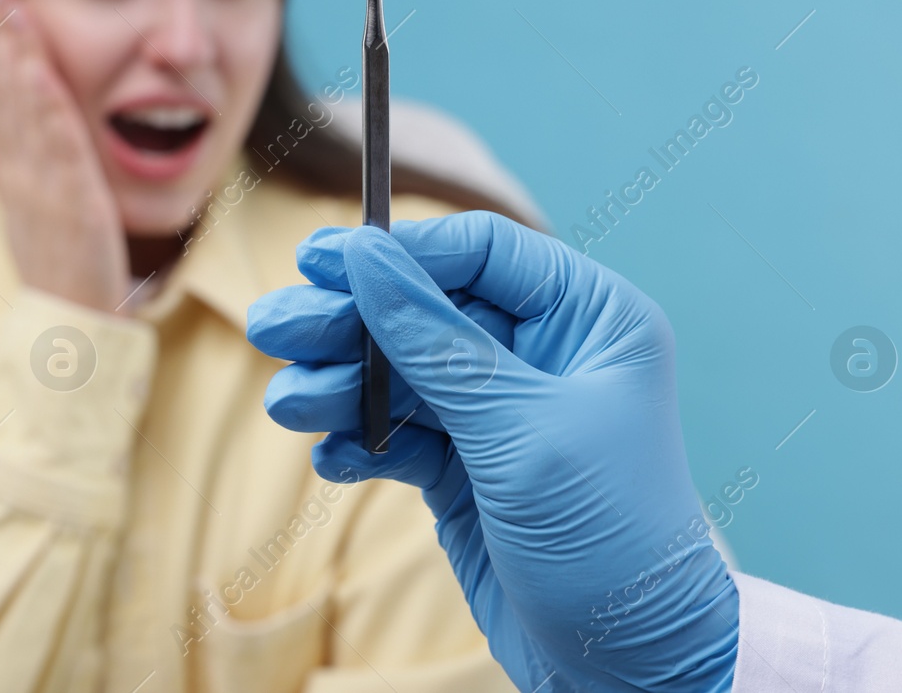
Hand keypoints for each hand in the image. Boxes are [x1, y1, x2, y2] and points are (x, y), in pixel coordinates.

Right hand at [0, 0, 127, 313]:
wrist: (71, 320)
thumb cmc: (59, 264)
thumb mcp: (28, 209)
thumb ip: (13, 166)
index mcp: (11, 169)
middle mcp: (18, 170)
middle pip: (4, 90)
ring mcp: (41, 184)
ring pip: (25, 107)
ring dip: (19, 54)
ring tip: (11, 5)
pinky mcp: (71, 201)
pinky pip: (57, 145)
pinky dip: (48, 106)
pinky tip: (44, 72)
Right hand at [247, 212, 739, 691]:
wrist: (628, 670)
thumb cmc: (611, 538)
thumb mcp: (522, 431)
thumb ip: (436, 344)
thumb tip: (367, 259)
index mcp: (589, 320)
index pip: (481, 252)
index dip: (401, 252)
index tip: (322, 261)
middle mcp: (544, 353)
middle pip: (426, 309)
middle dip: (349, 321)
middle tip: (272, 328)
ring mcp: (500, 413)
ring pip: (401, 373)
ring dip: (341, 386)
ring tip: (288, 403)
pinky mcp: (466, 468)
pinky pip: (399, 435)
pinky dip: (361, 442)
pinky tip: (333, 454)